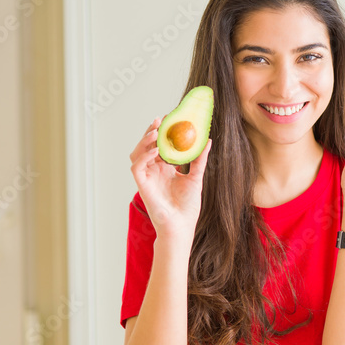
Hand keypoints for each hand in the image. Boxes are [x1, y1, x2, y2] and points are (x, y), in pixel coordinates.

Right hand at [129, 115, 211, 238]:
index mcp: (165, 168)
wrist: (182, 225)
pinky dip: (144, 156)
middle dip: (151, 132)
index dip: (162, 132)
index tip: (170, 119)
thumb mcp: (196, 177)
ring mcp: (147, 177)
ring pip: (138, 153)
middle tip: (160, 120)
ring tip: (155, 132)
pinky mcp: (142, 185)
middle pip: (146, 146)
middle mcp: (154, 171)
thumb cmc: (188, 206)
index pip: (160, 145)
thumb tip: (208, 140)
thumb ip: (199, 159)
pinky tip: (156, 150)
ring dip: (144, 141)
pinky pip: (137, 166)